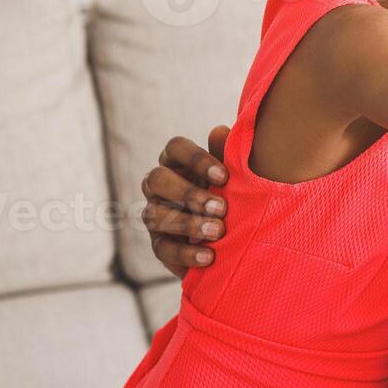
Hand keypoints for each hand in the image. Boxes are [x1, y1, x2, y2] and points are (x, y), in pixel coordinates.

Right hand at [141, 126, 230, 277]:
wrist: (233, 235)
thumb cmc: (231, 193)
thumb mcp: (232, 176)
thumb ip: (227, 155)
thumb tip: (219, 131)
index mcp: (176, 161)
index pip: (175, 148)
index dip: (197, 159)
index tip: (225, 176)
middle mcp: (158, 185)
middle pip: (157, 179)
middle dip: (188, 193)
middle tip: (221, 207)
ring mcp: (154, 214)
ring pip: (155, 215)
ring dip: (187, 223)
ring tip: (218, 231)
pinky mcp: (159, 244)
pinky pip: (162, 249)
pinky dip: (186, 253)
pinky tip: (210, 256)